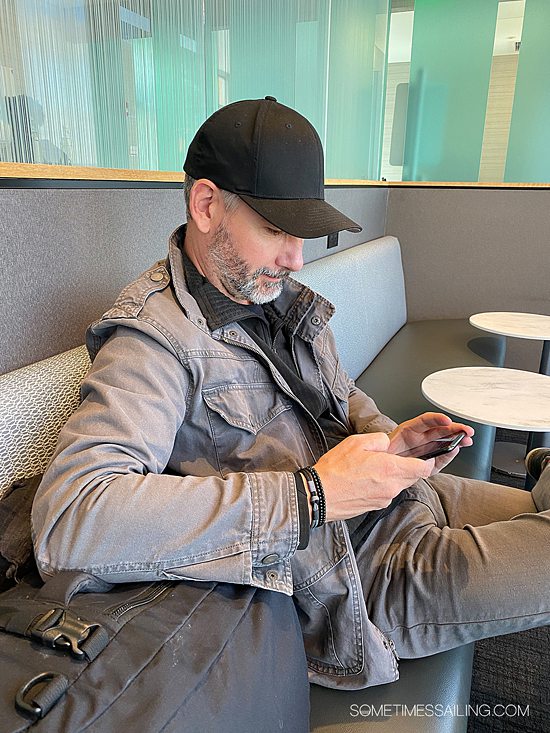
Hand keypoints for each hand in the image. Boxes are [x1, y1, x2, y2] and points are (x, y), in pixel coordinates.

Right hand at [313, 432, 434, 521]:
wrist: (318, 495)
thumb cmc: (335, 470)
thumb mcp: (357, 442)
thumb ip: (379, 439)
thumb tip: (388, 443)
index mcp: (390, 469)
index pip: (423, 468)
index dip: (428, 461)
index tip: (426, 456)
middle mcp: (391, 486)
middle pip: (413, 477)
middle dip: (410, 467)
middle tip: (396, 459)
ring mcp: (384, 498)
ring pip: (399, 485)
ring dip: (394, 476)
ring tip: (374, 468)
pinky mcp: (375, 506)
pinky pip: (387, 493)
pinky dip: (382, 485)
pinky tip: (366, 479)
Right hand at [387, 412, 473, 474]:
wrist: (377, 469)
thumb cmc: (395, 469)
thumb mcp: (425, 469)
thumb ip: (440, 460)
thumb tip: (454, 450)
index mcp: (425, 451)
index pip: (444, 444)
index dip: (456, 442)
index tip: (468, 441)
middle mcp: (421, 440)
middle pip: (442, 434)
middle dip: (457, 432)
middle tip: (468, 434)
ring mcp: (414, 433)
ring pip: (435, 426)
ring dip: (450, 426)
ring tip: (461, 428)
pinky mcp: (407, 427)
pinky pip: (423, 420)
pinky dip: (434, 419)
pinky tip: (445, 420)